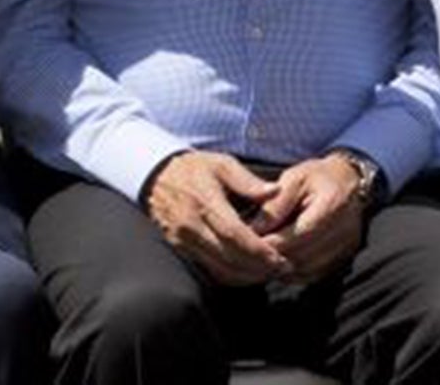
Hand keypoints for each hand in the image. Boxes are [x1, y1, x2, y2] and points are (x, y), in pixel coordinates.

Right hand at [143, 152, 289, 286]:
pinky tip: (247, 272)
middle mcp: (192, 226)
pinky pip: (208, 270)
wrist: (155, 175)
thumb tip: (274, 191)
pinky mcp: (179, 249)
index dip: (259, 251)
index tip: (281, 258)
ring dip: (247, 276)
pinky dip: (230, 275)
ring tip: (269, 272)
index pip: (235, 235)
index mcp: (205, 202)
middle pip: (229, 257)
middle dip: (259, 268)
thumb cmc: (193, 168)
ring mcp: (183, 240)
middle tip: (283, 267)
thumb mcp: (221, 164)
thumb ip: (248, 181)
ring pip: (219, 269)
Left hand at [251, 154, 365, 282]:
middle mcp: (344, 232)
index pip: (299, 234)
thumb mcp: (294, 178)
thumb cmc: (318, 177)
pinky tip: (278, 263)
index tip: (248, 240)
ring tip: (261, 258)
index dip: (271, 241)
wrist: (350, 183)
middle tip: (249, 254)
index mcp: (332, 206)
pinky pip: (314, 275)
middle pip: (303, 256)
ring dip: (281, 268)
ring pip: (307, 270)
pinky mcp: (344, 261)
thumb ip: (276, 204)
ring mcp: (346, 250)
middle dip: (273, 257)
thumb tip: (254, 229)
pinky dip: (294, 273)